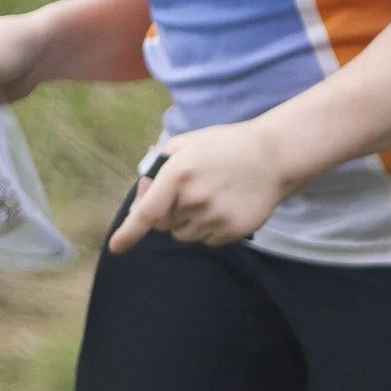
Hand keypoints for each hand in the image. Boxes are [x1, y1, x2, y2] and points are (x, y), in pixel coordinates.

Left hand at [108, 122, 293, 252]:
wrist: (274, 156)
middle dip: (166, 213)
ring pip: (184, 235)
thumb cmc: (227, 146)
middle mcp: (194, 199)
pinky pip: (207, 240)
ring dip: (188, 222)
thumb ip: (160, 164)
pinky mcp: (233, 230)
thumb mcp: (188, 143)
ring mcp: (215, 217)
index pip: (146, 213)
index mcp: (178, 174)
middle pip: (163, 225)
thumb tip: (145, 191)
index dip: (128, 233)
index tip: (116, 248)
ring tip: (211, 198)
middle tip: (184, 194)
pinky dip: (210, 229)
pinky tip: (226, 207)